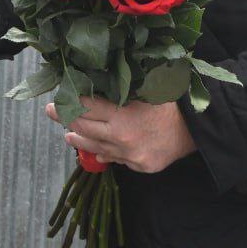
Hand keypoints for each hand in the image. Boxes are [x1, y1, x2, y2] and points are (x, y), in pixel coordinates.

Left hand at [45, 96, 196, 173]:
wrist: (195, 130)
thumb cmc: (169, 103)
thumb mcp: (144, 88)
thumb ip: (121, 87)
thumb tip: (98, 81)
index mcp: (122, 113)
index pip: (88, 106)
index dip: (72, 100)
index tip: (61, 95)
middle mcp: (121, 136)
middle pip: (85, 128)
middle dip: (65, 118)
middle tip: (51, 110)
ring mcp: (128, 154)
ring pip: (94, 147)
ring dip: (77, 139)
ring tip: (67, 134)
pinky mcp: (136, 166)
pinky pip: (113, 158)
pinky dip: (101, 152)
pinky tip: (92, 149)